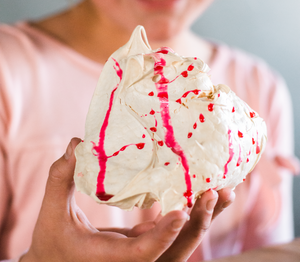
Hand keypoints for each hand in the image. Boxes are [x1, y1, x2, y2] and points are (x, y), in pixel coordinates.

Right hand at [21, 138, 233, 261]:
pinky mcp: (144, 243)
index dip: (165, 235)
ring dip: (202, 216)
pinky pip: (172, 231)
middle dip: (198, 222)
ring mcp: (143, 253)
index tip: (181, 210)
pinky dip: (188, 213)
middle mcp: (133, 260)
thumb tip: (75, 144)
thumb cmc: (52, 242)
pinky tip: (199, 191)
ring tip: (221, 190)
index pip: (145, 253)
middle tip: (217, 192)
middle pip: (176, 248)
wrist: (57, 260)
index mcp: (111, 258)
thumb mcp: (52, 213)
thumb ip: (61, 178)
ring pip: (180, 240)